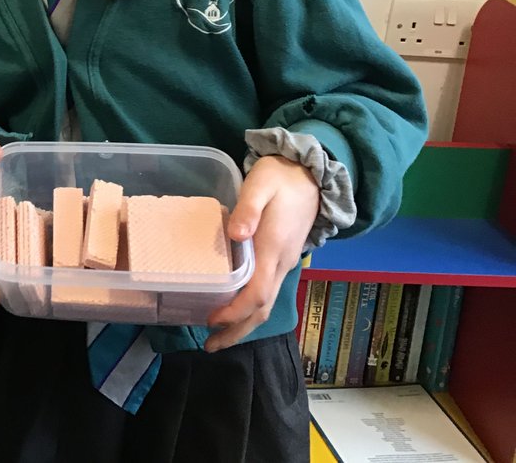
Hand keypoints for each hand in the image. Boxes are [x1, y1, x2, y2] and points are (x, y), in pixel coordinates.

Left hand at [205, 154, 319, 351]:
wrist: (310, 174)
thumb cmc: (280, 177)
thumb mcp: (260, 184)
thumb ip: (248, 208)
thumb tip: (235, 235)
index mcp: (272, 249)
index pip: (257, 293)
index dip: (234, 312)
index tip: (210, 321)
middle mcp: (281, 263)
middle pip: (262, 309)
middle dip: (238, 331)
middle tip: (210, 346)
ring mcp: (284, 263)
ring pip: (266, 304)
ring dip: (244, 324)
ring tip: (217, 336)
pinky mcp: (281, 259)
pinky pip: (267, 293)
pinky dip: (250, 309)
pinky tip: (233, 309)